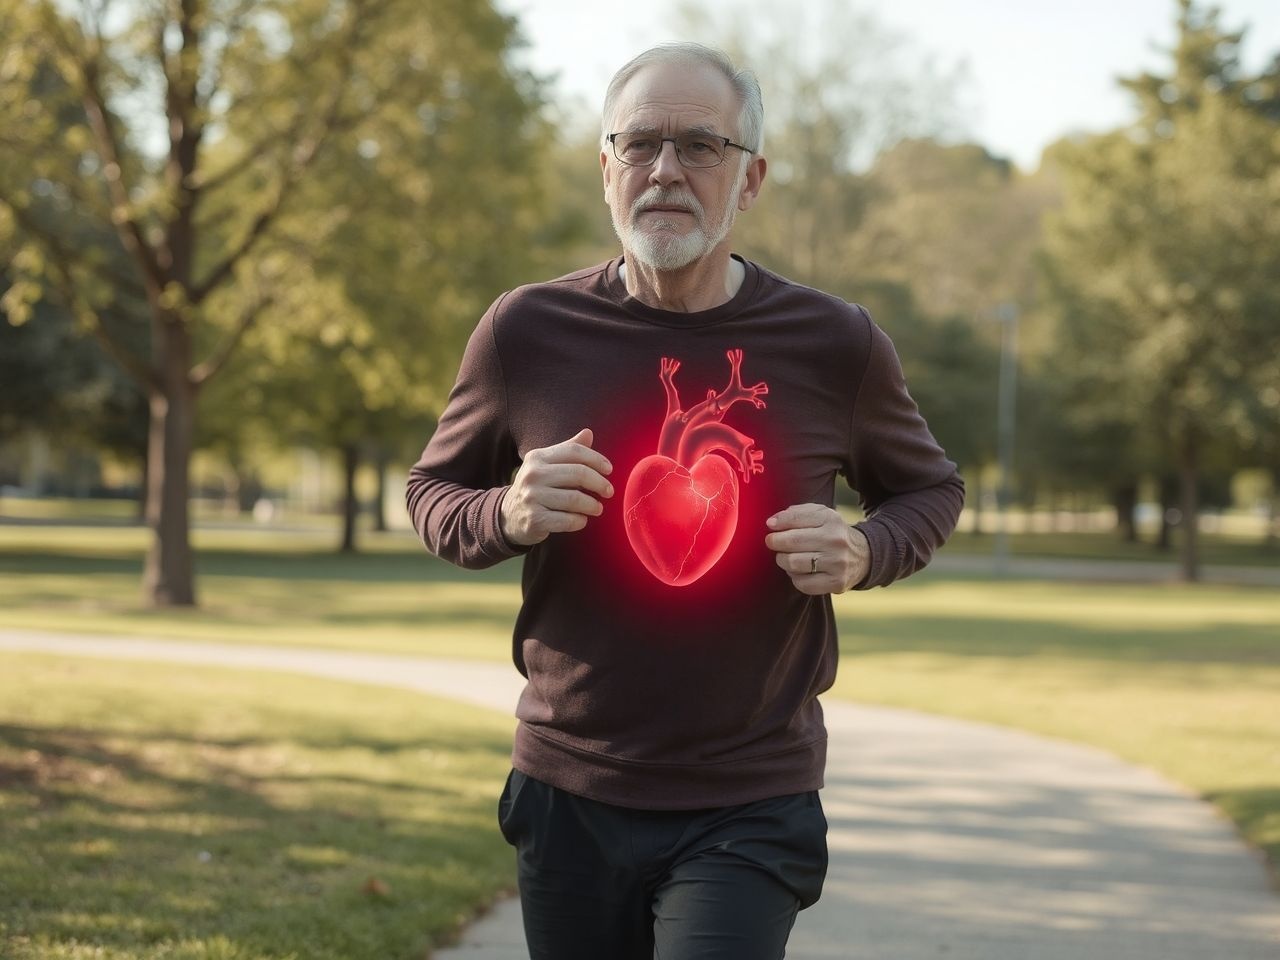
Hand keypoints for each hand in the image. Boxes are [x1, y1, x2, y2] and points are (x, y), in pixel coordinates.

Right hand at [500, 428, 613, 546]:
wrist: (510, 515)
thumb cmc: (537, 487)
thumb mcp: (547, 465)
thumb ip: (568, 450)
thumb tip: (588, 433)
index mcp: (538, 457)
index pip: (574, 451)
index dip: (596, 459)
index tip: (609, 470)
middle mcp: (533, 474)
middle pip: (578, 474)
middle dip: (599, 483)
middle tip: (609, 492)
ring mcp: (532, 497)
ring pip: (574, 499)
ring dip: (592, 505)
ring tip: (598, 508)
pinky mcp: (534, 519)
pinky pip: (567, 520)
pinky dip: (579, 521)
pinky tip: (582, 520)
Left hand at [764, 503, 869, 594]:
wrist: (863, 555)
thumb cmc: (832, 533)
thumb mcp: (820, 515)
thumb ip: (796, 513)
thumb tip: (772, 523)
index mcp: (831, 519)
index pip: (795, 518)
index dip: (777, 523)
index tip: (770, 526)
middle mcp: (836, 540)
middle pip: (791, 542)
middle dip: (775, 542)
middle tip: (773, 543)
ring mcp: (837, 563)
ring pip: (793, 563)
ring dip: (783, 560)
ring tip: (787, 557)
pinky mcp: (836, 583)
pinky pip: (801, 583)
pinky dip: (794, 577)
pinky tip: (799, 571)